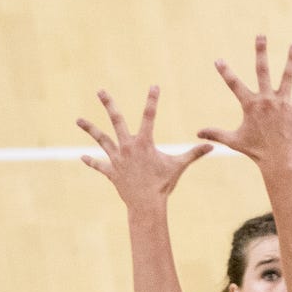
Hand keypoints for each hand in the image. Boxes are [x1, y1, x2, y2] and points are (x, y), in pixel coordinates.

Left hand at [77, 87, 211, 211]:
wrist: (146, 205)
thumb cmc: (164, 184)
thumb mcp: (179, 166)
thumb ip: (195, 153)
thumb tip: (213, 146)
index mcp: (144, 143)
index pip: (150, 116)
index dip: (153, 100)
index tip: (154, 86)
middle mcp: (127, 147)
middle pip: (116, 121)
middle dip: (109, 104)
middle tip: (100, 91)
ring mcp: (117, 159)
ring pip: (101, 139)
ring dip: (90, 129)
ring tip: (78, 120)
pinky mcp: (111, 171)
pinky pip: (99, 165)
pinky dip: (92, 161)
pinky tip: (82, 157)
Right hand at [198, 36, 291, 171]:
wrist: (279, 160)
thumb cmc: (256, 151)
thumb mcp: (233, 141)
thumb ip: (215, 133)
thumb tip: (197, 133)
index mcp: (251, 105)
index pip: (234, 84)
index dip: (225, 72)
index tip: (218, 60)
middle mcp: (267, 100)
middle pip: (263, 70)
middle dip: (261, 52)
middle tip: (261, 35)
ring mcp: (284, 103)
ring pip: (288, 76)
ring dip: (291, 60)